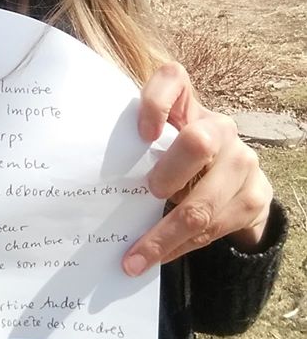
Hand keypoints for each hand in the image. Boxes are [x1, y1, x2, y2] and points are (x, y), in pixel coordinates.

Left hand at [122, 62, 272, 276]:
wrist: (236, 182)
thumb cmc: (178, 160)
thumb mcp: (159, 146)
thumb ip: (135, 149)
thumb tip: (83, 182)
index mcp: (187, 106)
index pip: (173, 79)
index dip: (156, 101)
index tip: (141, 134)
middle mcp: (220, 126)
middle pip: (198, 143)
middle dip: (168, 174)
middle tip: (148, 194)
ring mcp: (242, 160)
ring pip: (203, 203)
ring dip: (164, 236)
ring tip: (135, 259)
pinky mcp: (256, 196)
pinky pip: (215, 228)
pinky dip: (182, 247)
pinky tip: (160, 256)